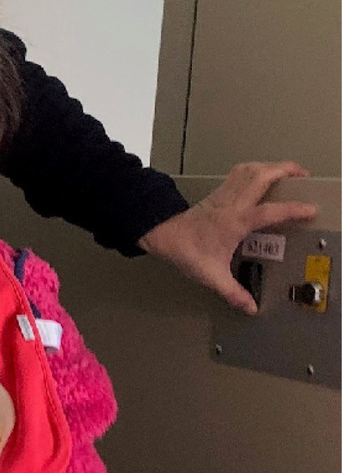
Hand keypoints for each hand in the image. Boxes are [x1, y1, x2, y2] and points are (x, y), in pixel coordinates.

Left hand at [138, 161, 317, 314]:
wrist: (162, 233)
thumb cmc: (185, 249)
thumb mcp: (211, 275)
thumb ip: (233, 292)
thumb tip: (250, 306)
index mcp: (235, 221)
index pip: (270, 211)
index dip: (292, 209)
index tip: (310, 209)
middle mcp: (231, 203)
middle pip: (261, 176)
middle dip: (285, 170)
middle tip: (304, 175)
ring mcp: (224, 194)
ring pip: (250, 169)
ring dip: (270, 166)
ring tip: (288, 170)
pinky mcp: (218, 193)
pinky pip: (239, 173)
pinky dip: (255, 169)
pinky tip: (260, 173)